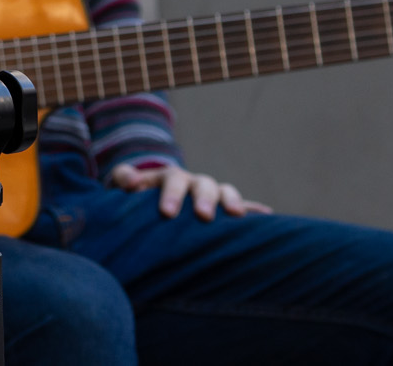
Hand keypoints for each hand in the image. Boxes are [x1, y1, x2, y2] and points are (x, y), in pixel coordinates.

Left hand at [108, 161, 269, 219]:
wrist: (152, 201)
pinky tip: (268, 215)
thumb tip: (129, 180)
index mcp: (169, 178)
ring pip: (225, 192)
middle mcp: (194, 183)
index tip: (167, 213)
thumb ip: (124, 179)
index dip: (171, 194)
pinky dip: (254, 210)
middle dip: (204, 199)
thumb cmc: (137, 198)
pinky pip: (244, 207)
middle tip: (204, 215)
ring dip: (232, 201)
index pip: (172, 181)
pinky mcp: (224, 208)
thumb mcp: (127, 186)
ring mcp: (212, 195)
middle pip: (203, 185)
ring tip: (237, 214)